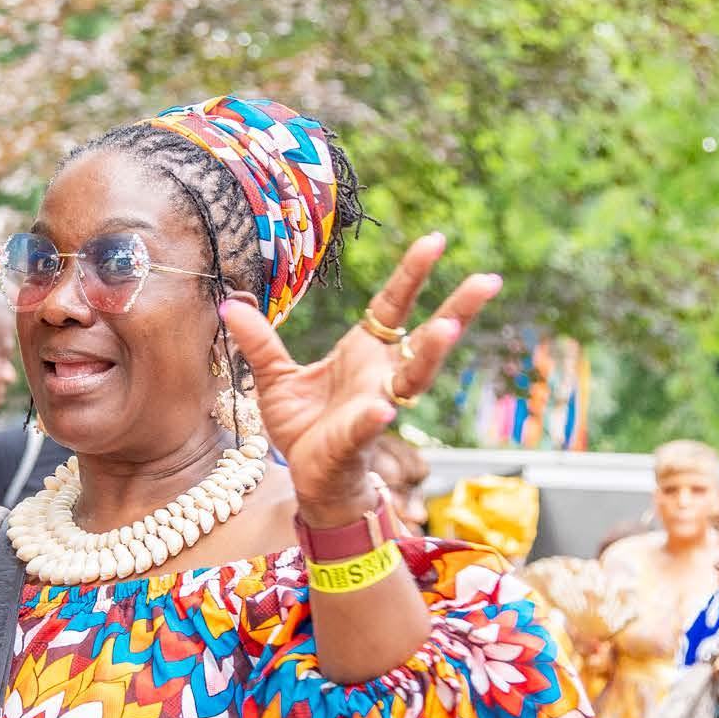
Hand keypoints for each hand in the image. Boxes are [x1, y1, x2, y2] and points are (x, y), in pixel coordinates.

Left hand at [220, 234, 498, 522]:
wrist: (309, 477)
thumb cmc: (305, 427)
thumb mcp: (275, 377)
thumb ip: (260, 341)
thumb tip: (231, 302)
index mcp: (365, 353)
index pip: (395, 305)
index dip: (414, 273)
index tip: (436, 240)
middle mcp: (382, 376)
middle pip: (427, 336)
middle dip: (458, 308)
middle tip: (487, 280)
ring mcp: (376, 406)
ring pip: (414, 376)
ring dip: (431, 353)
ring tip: (448, 327)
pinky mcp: (356, 438)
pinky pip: (367, 425)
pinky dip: (374, 418)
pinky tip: (382, 411)